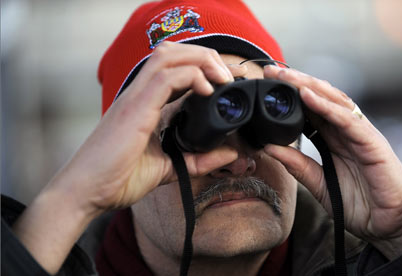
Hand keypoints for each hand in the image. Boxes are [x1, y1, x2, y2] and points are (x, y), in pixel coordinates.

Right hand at [12, 42, 242, 272]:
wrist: (86, 192)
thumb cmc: (118, 179)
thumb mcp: (168, 168)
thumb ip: (198, 160)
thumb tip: (231, 154)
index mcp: (145, 103)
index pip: (176, 69)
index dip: (204, 67)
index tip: (229, 80)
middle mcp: (139, 94)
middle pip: (173, 52)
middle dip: (206, 56)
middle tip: (231, 74)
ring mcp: (135, 98)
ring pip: (169, 56)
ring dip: (201, 60)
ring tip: (223, 78)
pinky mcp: (135, 109)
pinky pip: (165, 78)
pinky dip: (190, 76)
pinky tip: (206, 90)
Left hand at [263, 65, 401, 258]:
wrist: (391, 226)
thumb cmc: (358, 204)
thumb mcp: (319, 184)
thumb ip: (298, 166)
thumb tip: (270, 147)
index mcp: (334, 139)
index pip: (310, 110)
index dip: (290, 96)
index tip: (266, 86)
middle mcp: (347, 131)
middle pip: (320, 98)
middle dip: (296, 82)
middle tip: (270, 71)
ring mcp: (360, 134)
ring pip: (333, 101)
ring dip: (309, 86)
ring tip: (286, 76)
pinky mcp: (372, 142)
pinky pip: (347, 120)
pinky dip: (327, 106)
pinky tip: (308, 96)